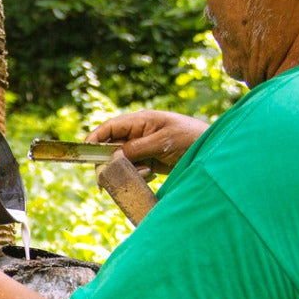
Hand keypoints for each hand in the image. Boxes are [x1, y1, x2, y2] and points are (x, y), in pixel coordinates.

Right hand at [86, 110, 209, 175]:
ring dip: (128, 170)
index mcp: (139, 121)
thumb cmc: (191, 138)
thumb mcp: (163, 141)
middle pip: (110, 148)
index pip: (108, 128)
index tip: (84, 153)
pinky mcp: (149, 162)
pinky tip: (152, 175)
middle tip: (108, 177)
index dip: (93, 139)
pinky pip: (133, 170)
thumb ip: (137, 148)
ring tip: (147, 173)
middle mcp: (137, 134)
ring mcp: (142, 148)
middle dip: (109, 162)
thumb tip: (113, 157)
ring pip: (120, 162)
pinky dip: (138, 176)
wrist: (214, 151)